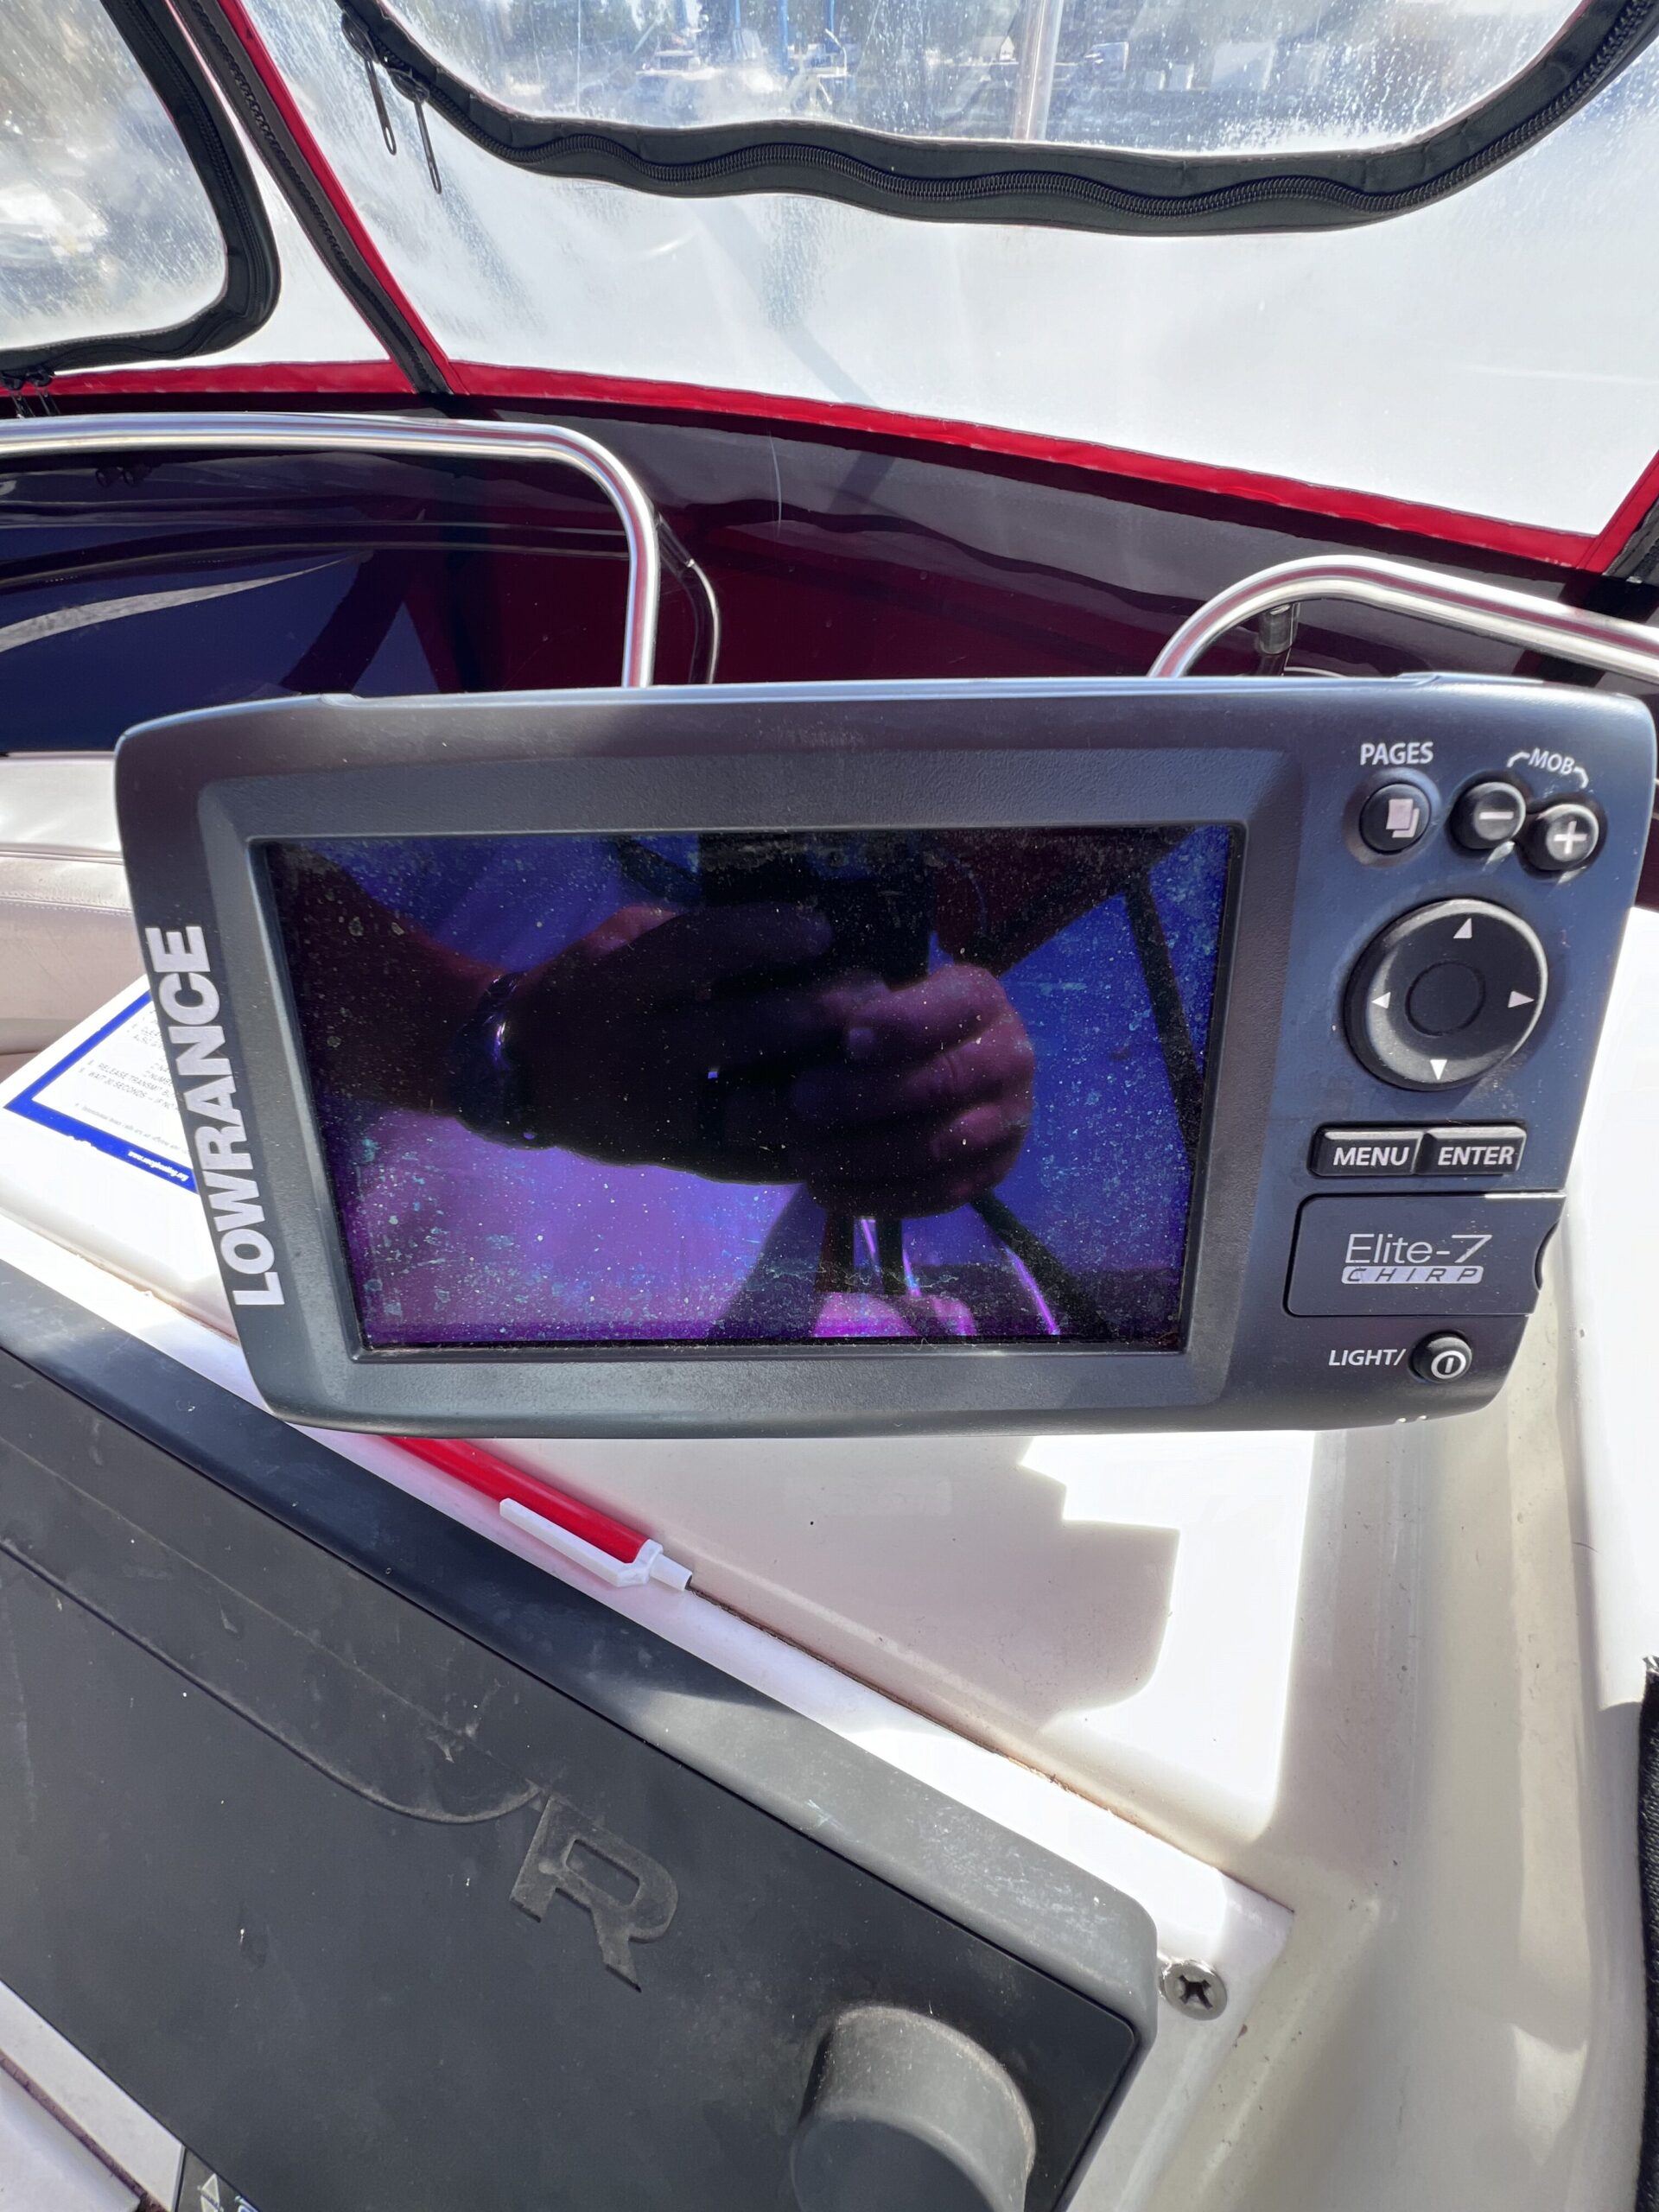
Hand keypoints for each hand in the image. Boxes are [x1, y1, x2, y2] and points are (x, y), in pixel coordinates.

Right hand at [505, 900, 868, 1177]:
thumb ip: (687, 934)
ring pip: (752, 1109)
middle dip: (815, 1013)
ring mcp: (653, 1114)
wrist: (519, 1072)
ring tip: (867, 1062)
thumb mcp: (619, 940)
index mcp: (619, 983)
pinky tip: (840, 1124)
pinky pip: (743, 1161)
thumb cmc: (585, 988)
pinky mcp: (667, 1157)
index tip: (819, 930)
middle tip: (869, 994)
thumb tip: (783, 924)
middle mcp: (635, 1051)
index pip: (698, 950)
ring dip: (819, 1087)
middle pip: (741, 1032)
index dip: (763, 937)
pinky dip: (795, 1147)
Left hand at [763, 962, 1034, 1215]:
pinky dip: (877, 1196)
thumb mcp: (876, 995)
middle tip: (802, 1100)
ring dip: (862, 1154)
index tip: (848, 1039)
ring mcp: (1009, 1120)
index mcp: (981, 1000)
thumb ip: (853, 1001)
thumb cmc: (887, 1027)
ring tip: (803, 1152)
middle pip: (942, 1083)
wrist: (936, 1070)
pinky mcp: (992, 1171)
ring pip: (936, 1146)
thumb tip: (830, 1028)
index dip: (900, 1026)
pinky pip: (937, 1194)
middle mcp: (1011, 1057)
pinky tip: (827, 1186)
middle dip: (865, 1096)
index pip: (951, 1010)